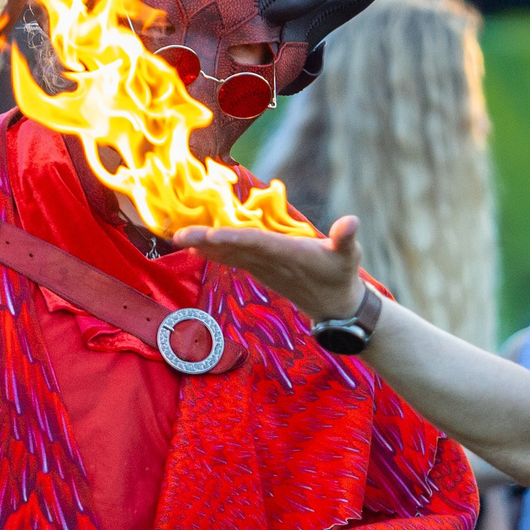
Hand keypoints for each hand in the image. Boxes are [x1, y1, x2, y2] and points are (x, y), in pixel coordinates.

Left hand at [173, 216, 367, 323]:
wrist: (334, 306)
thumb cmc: (342, 274)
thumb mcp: (349, 255)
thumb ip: (346, 238)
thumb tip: (351, 222)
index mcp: (287, 254)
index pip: (256, 243)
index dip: (234, 239)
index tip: (212, 235)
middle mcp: (269, 262)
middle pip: (232, 248)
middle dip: (205, 241)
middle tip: (178, 235)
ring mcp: (263, 267)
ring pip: (228, 254)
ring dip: (203, 246)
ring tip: (179, 237)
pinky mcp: (261, 269)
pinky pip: (233, 258)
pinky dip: (214, 251)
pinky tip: (196, 247)